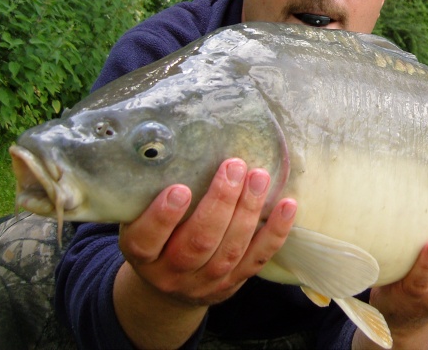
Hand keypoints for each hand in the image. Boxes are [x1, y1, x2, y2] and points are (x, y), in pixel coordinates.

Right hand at [113, 158, 296, 348]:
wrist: (169, 284)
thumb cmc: (157, 236)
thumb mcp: (140, 219)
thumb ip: (150, 194)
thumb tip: (174, 144)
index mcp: (144, 256)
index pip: (146, 240)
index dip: (162, 217)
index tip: (180, 189)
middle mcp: (172, 273)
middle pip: (198, 242)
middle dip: (220, 202)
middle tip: (235, 166)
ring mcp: (205, 282)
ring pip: (230, 250)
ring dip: (248, 211)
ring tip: (259, 177)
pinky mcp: (233, 283)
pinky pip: (257, 259)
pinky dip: (275, 232)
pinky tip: (287, 205)